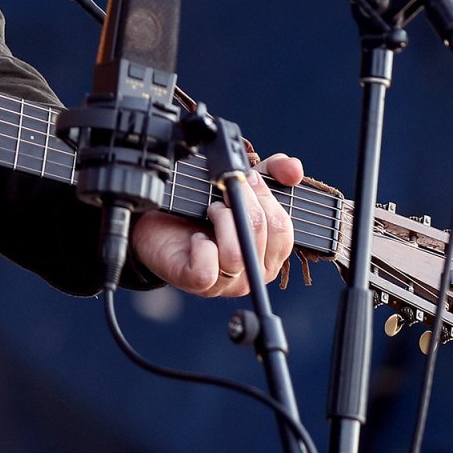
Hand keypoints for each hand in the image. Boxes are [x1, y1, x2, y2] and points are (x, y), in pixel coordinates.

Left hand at [130, 154, 304, 295]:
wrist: (159, 222)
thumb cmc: (202, 208)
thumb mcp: (239, 186)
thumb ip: (271, 173)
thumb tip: (293, 167)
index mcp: (270, 252)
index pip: (283, 229)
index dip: (265, 197)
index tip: (247, 178)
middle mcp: (254, 272)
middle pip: (262, 234)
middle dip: (241, 202)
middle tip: (223, 189)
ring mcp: (228, 283)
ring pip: (236, 254)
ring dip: (221, 220)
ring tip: (210, 210)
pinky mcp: (200, 284)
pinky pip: (207, 270)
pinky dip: (200, 247)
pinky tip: (195, 237)